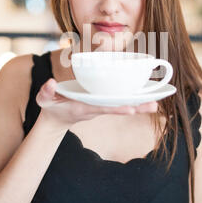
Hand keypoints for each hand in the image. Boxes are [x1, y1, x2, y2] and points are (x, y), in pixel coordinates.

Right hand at [36, 78, 157, 127]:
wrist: (57, 119)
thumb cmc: (51, 107)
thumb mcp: (44, 100)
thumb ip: (45, 92)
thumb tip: (50, 83)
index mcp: (83, 108)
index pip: (101, 108)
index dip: (116, 108)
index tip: (130, 108)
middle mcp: (95, 109)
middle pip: (118, 108)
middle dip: (136, 107)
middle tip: (155, 105)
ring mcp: (99, 107)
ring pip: (121, 106)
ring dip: (139, 105)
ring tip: (157, 103)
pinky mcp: (101, 104)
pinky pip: (119, 102)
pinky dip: (132, 100)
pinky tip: (145, 97)